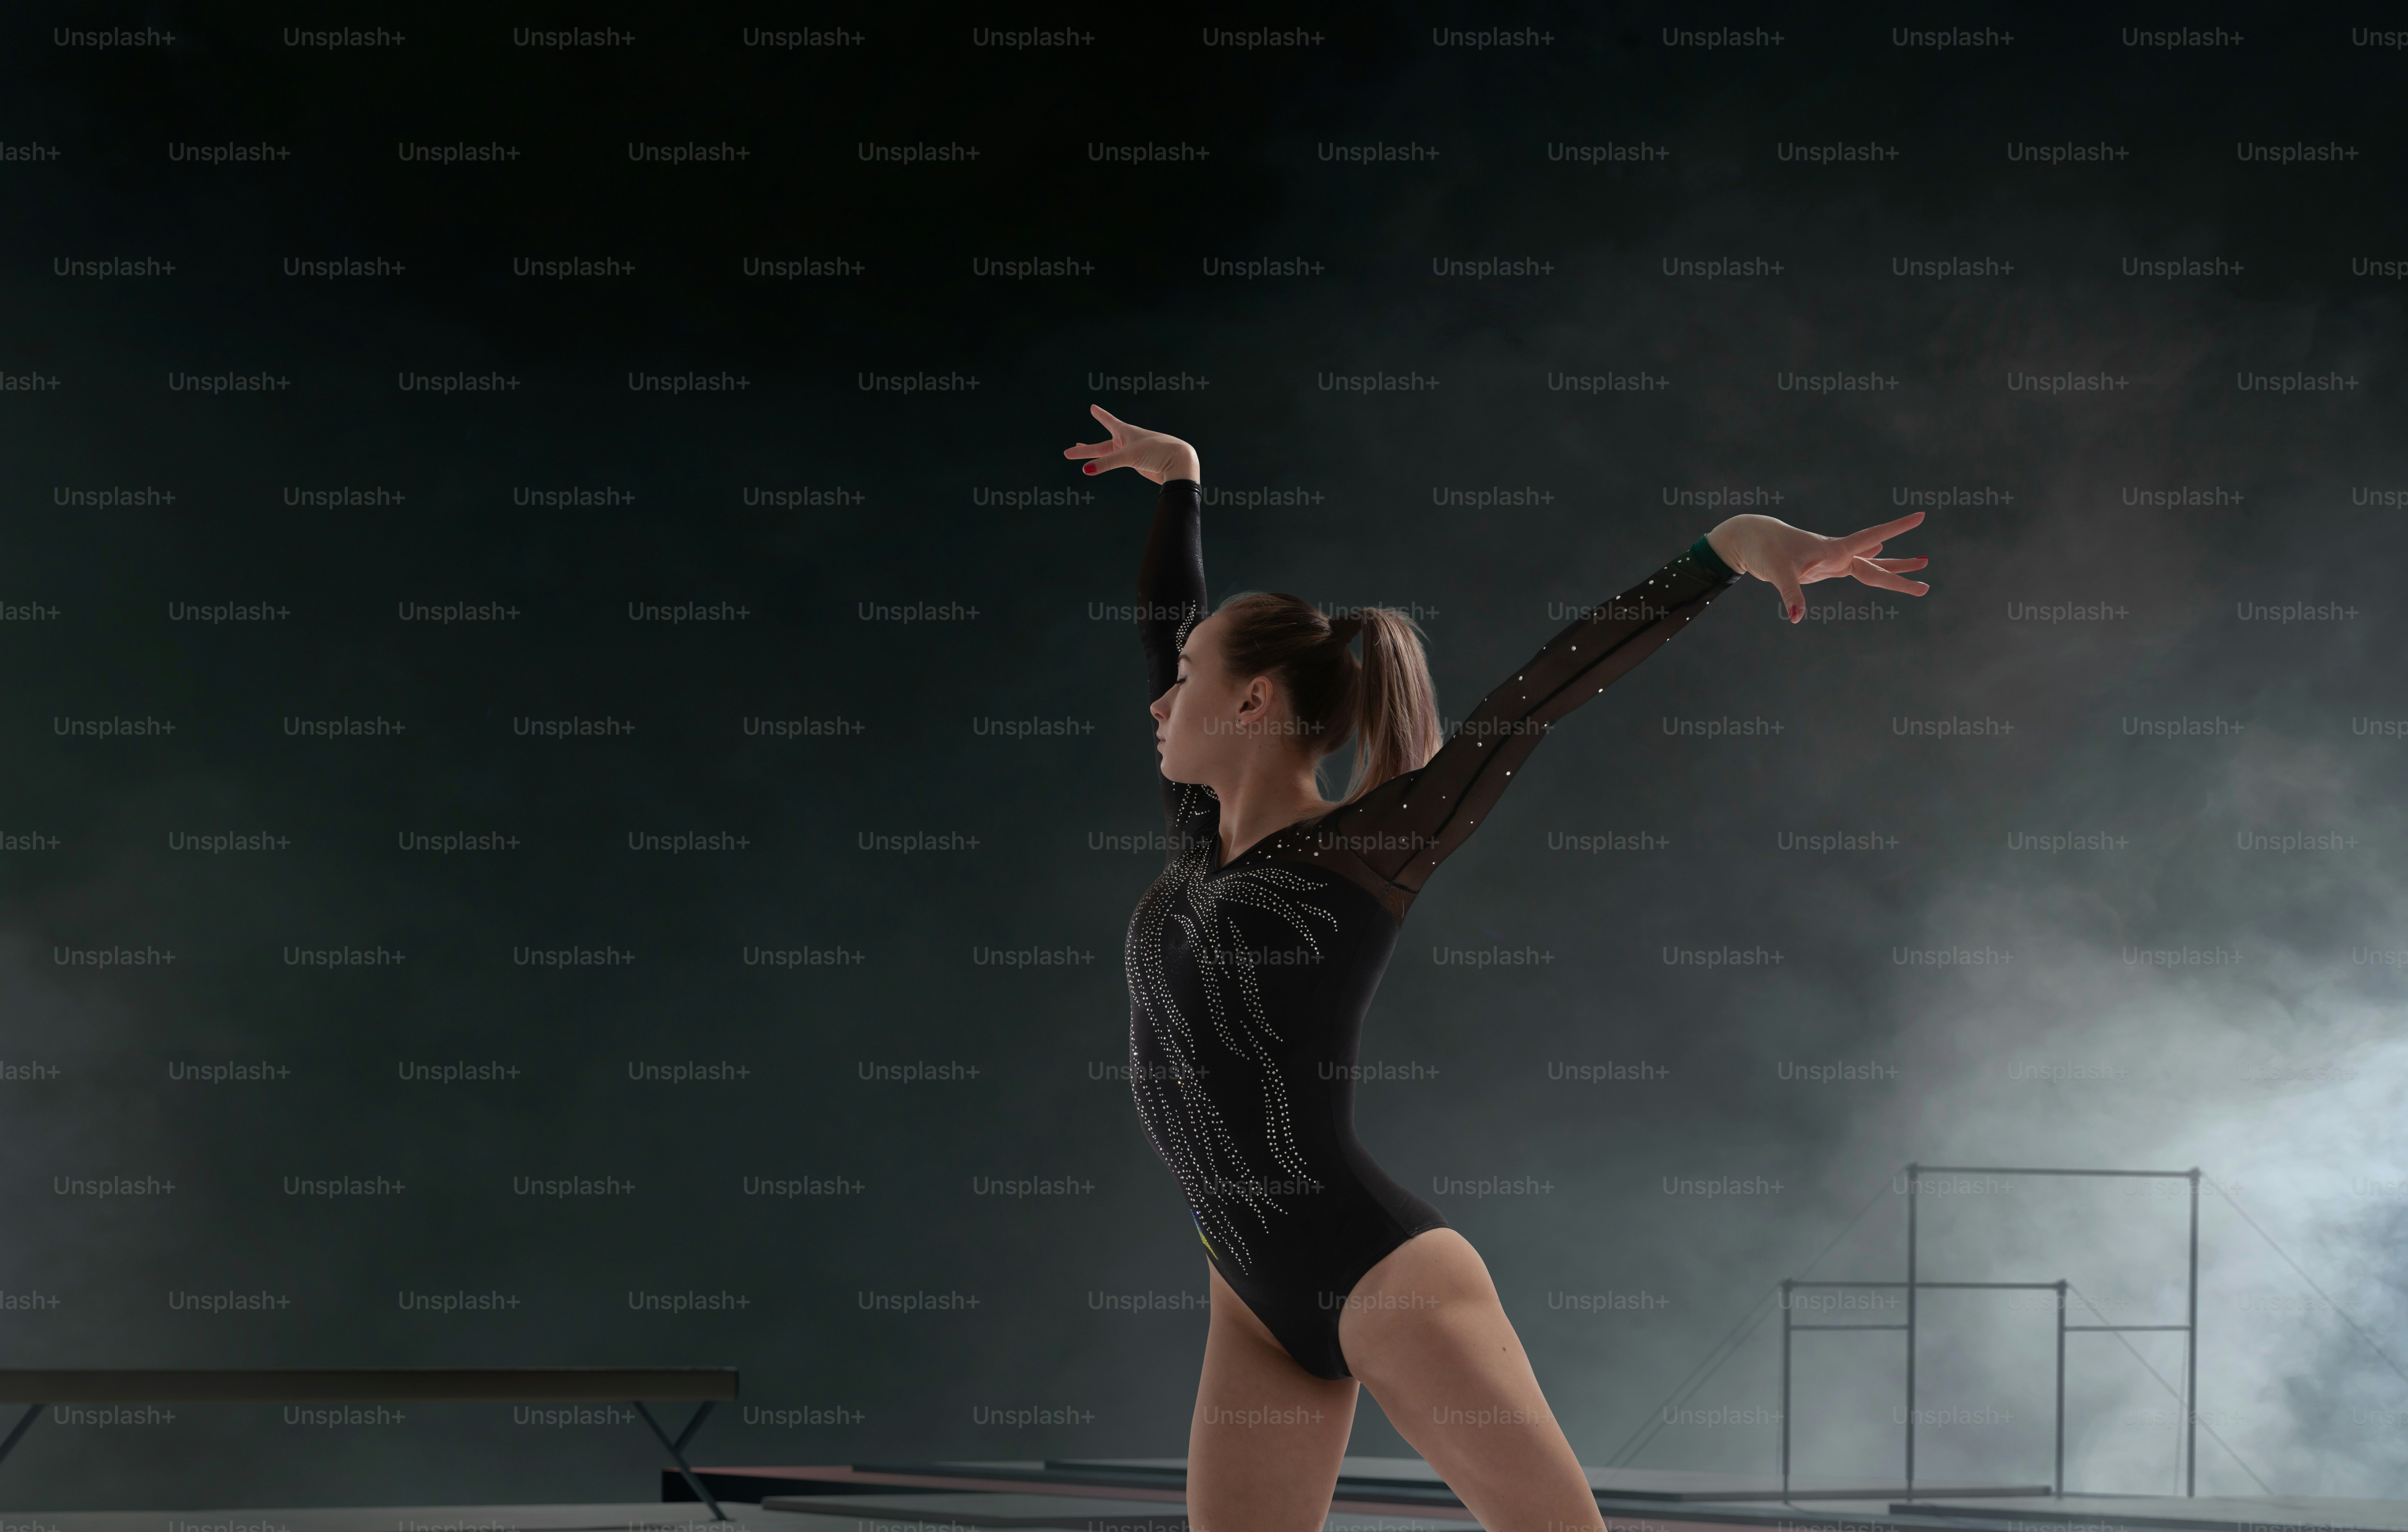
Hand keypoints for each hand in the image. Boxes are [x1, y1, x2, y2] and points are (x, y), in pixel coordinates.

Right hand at [1062, 404, 1200, 484]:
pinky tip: (1102, 464)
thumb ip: (1106, 463)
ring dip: (1094, 455)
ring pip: (1108, 455)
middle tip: (1068, 451)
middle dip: (1085, 449)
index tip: (1093, 407)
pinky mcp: (1138, 464)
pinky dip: (1106, 464)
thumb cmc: (1157, 451)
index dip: (1100, 415)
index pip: (1108, 420)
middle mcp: (1128, 441)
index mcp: (1126, 431)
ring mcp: (1132, 453)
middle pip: (1101, 446)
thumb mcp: (1129, 456)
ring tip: (1079, 452)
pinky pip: (1117, 463)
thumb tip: (1085, 470)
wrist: (1178, 463)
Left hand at [1705, 512, 1930, 623]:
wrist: (1751, 538)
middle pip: (1876, 564)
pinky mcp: (1824, 565)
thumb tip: (1797, 618)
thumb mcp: (1777, 571)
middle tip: (1926, 579)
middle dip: (1900, 572)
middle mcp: (1837, 552)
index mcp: (1833, 549)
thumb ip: (1790, 594)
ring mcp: (1832, 559)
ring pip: (1870, 564)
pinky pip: (1854, 566)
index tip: (1920, 515)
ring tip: (1921, 562)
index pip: (1871, 536)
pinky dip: (1871, 562)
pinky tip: (1881, 550)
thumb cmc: (1765, 549)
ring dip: (1893, 566)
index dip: (1897, 528)